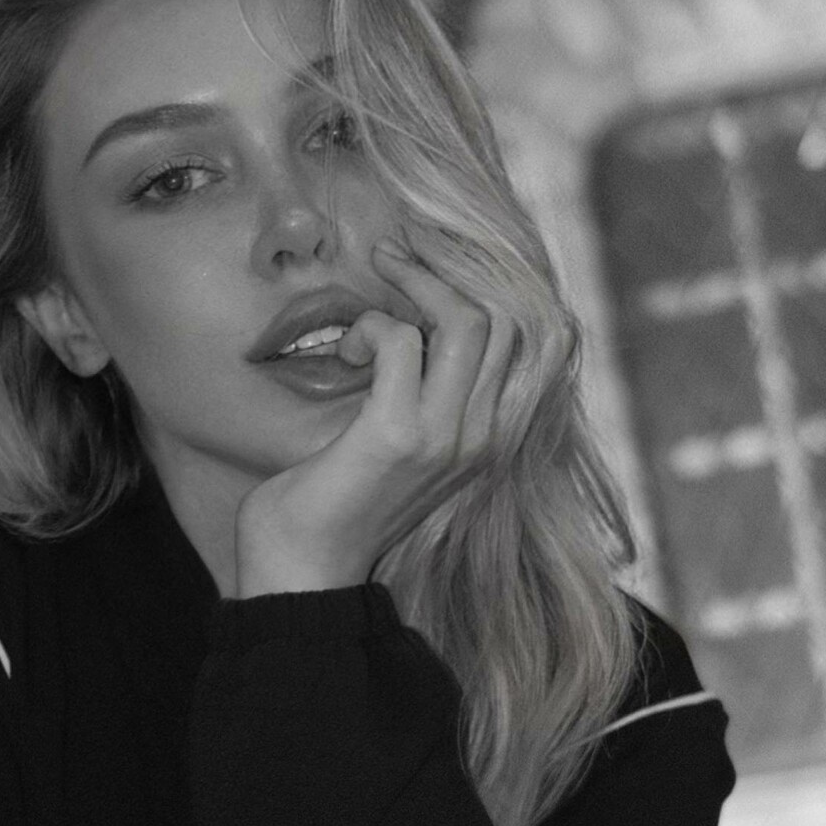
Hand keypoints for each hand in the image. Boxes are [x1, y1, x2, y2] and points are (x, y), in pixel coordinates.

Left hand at [234, 240, 516, 592]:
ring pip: (466, 320)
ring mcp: (447, 438)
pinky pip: (399, 339)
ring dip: (410, 289)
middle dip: (444, 274)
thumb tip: (416, 320)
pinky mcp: (399, 435)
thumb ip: (424, 390)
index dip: (478, 288)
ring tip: (366, 308)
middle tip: (390, 258)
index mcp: (487, 438)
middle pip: (504, 319)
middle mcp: (481, 439)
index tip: (426, 265)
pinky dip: (369, 327)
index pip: (524, 339)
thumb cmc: (335, 499)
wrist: (302, 568)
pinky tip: (346, 353)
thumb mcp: (399, 438)